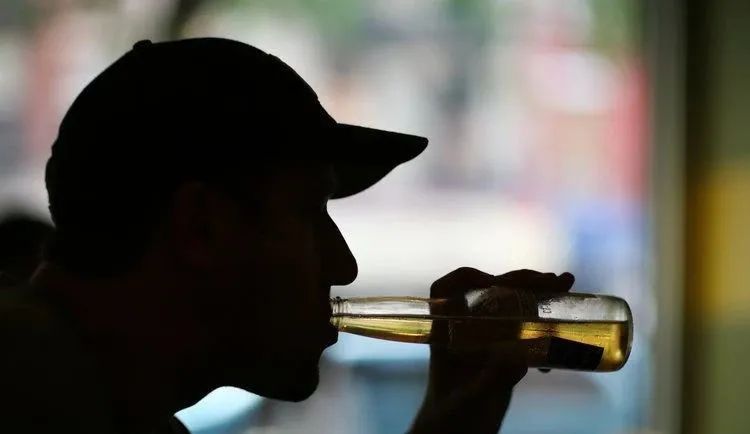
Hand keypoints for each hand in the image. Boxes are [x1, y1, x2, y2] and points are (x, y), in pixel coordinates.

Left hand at [409, 267, 574, 433]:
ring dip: (538, 296)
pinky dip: (543, 325)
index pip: (445, 290)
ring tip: (567, 288)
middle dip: (523, 282)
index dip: (468, 277)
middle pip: (490, 292)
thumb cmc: (453, 419)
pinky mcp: (502, 353)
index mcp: (447, 333)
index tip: (495, 281)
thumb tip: (521, 356)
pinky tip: (562, 335)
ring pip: (510, 306)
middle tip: (557, 281)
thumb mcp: (473, 398)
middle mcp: (465, 330)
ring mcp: (485, 340)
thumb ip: (494, 378)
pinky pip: (522, 329)